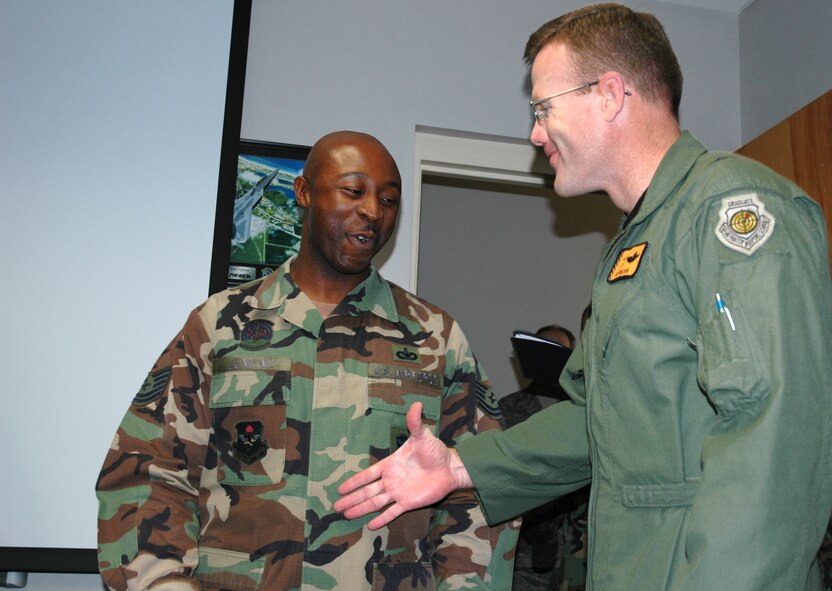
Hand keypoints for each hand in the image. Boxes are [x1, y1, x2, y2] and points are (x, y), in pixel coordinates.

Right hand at [335, 402, 471, 529]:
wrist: (450, 467)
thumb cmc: (435, 450)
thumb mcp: (422, 435)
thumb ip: (415, 422)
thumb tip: (416, 404)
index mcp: (390, 465)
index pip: (367, 475)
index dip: (354, 481)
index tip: (340, 488)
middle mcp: (391, 480)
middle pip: (367, 491)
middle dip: (351, 498)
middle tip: (336, 506)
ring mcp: (399, 492)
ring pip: (375, 503)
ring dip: (361, 509)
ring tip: (346, 515)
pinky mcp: (409, 503)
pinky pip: (392, 512)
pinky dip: (382, 518)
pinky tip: (371, 525)